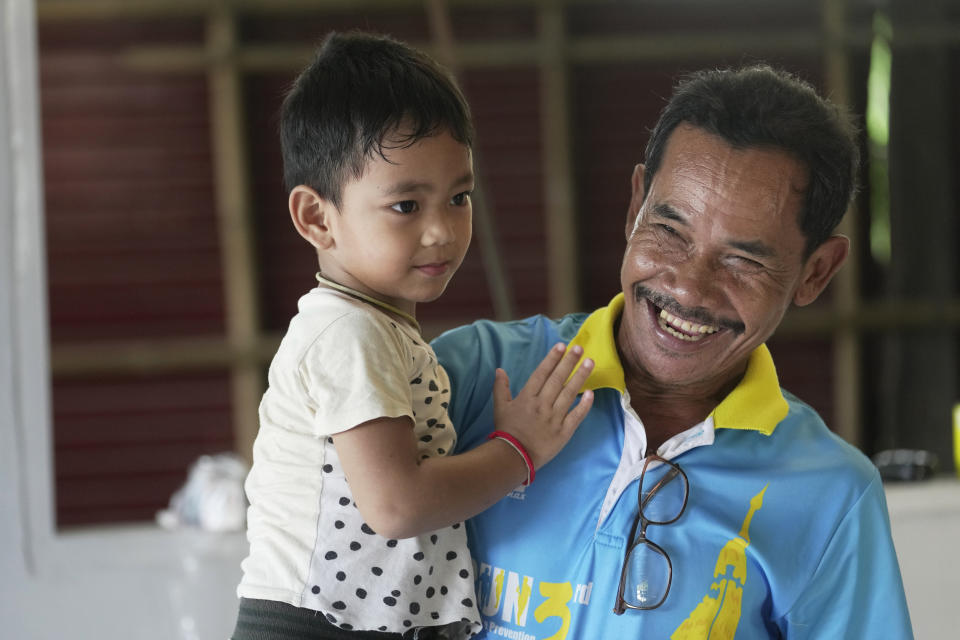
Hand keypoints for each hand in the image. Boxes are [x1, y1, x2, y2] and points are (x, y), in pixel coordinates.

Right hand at [492, 343, 594, 469]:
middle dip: (569, 362)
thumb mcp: (500, 407)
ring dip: (580, 377)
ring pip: (569, 394)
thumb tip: (500, 370)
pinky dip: (584, 405)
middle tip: (580, 348)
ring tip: (590, 363)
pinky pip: (576, 416)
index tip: (562, 346)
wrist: (514, 457)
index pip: (541, 373)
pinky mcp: (564, 431)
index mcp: (527, 397)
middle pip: (557, 379)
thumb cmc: (507, 430)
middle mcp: (542, 404)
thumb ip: (501, 388)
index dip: (552, 359)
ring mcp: (554, 418)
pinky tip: (590, 393)